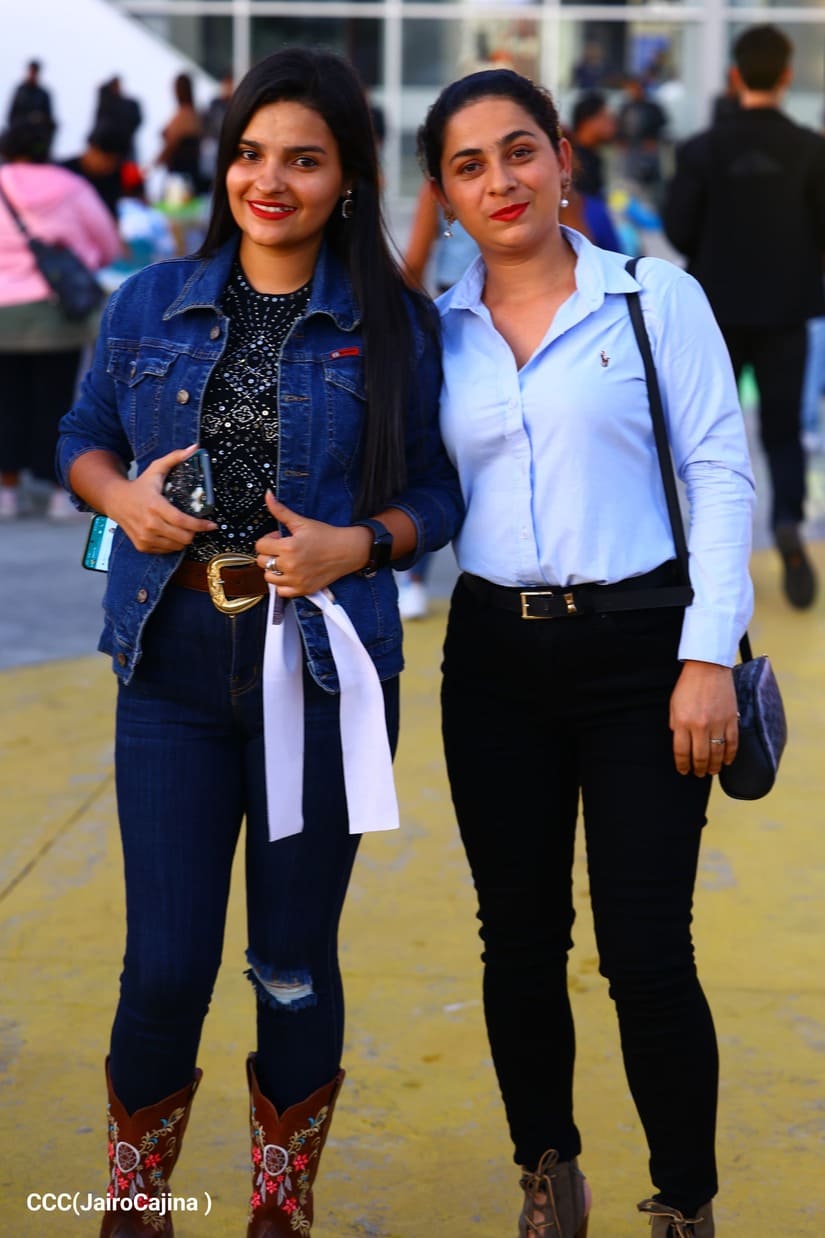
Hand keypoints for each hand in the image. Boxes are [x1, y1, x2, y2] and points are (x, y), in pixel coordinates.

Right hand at [105, 444, 216, 553]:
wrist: (115, 500)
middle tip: (196, 525)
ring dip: (184, 539)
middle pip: (183, 537)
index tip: (211, 525)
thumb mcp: (156, 469)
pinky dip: (172, 544)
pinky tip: (170, 533)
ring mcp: (145, 537)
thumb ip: (175, 458)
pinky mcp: (142, 545)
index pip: (182, 521)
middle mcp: (149, 524)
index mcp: (155, 506)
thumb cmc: (139, 486)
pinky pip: (166, 550)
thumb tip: (194, 447)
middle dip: (194, 532)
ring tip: (183, 529)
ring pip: (176, 546)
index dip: (200, 525)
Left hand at [255, 492, 371, 597]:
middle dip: (270, 554)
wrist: (347, 551)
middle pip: (262, 562)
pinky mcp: (303, 590)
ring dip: (274, 570)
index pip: (260, 546)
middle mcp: (290, 565)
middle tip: (285, 550)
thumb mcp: (302, 522)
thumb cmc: (325, 535)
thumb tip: (267, 494)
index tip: (279, 539)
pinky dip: (283, 585)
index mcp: (288, 547)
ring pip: (269, 577)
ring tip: (287, 562)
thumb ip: (280, 511)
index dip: (268, 540)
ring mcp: (296, 580)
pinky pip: (281, 591)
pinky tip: (292, 574)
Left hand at [669, 659, 738, 777]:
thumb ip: (675, 724)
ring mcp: (718, 723)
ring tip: (712, 771)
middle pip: (700, 756)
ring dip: (715, 766)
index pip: (681, 752)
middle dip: (699, 769)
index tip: (684, 771)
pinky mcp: (731, 719)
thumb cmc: (688, 685)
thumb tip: (680, 743)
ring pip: (717, 753)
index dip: (683, 765)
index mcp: (682, 722)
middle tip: (698, 774)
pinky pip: (732, 743)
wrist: (708, 668)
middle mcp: (700, 726)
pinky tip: (727, 762)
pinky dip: (730, 755)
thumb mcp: (673, 705)